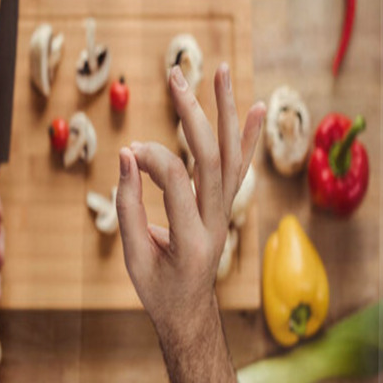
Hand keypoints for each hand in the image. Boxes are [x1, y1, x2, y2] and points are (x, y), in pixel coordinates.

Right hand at [116, 63, 264, 339]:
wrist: (190, 312)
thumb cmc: (158, 288)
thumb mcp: (133, 256)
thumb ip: (128, 206)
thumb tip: (127, 154)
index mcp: (192, 240)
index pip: (174, 182)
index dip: (149, 160)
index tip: (127, 154)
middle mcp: (216, 222)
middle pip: (211, 158)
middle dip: (193, 114)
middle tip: (176, 76)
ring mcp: (226, 212)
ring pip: (230, 156)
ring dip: (226, 110)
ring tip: (221, 70)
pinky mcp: (226, 205)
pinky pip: (239, 167)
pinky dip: (247, 136)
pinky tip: (256, 107)